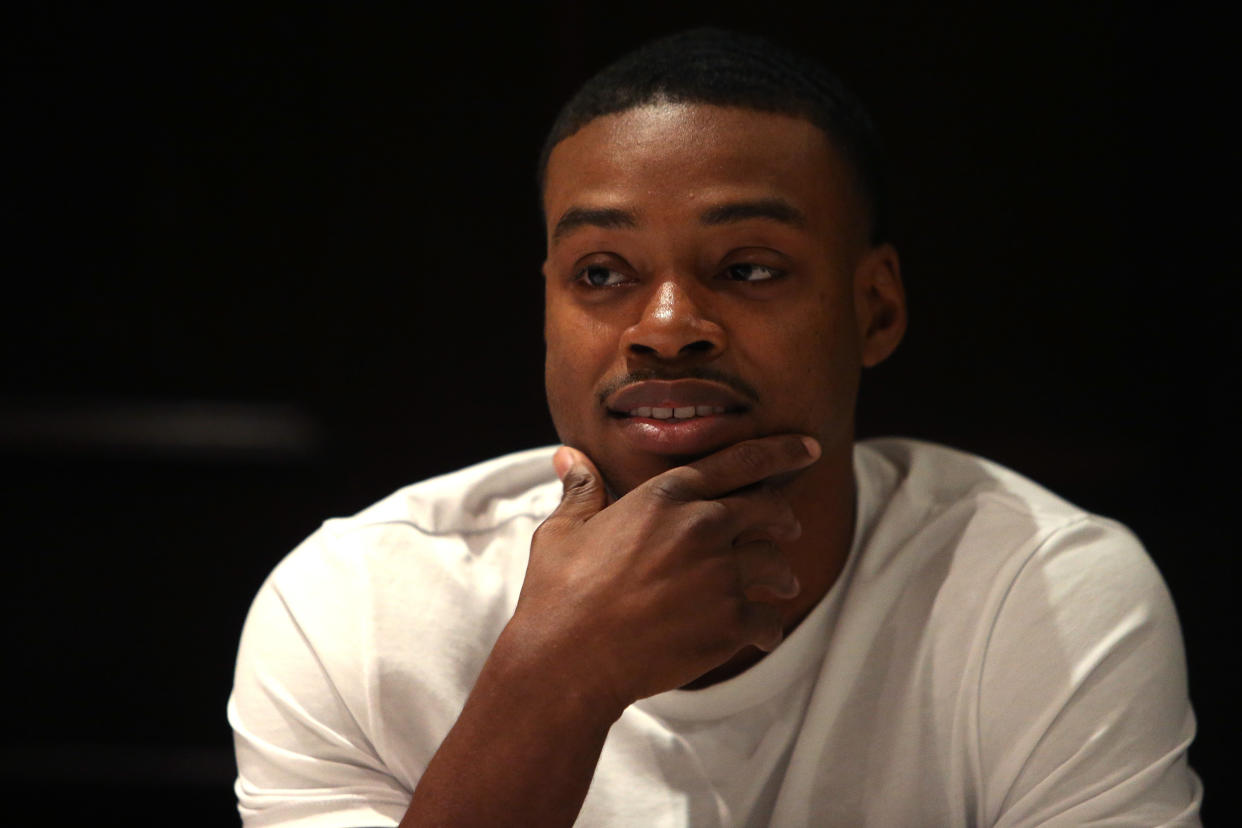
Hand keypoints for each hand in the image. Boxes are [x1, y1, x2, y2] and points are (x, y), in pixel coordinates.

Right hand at [508, 434, 820, 716]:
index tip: (808, 448)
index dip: (781, 451)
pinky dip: (767, 627)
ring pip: (777, 564)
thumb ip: (581, 490)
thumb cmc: (559, 593)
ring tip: (782, 584)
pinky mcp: (729, 624)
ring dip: (781, 575)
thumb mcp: (563, 531)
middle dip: (784, 517)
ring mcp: (720, 576)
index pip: (740, 461)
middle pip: (770, 510)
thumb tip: (568, 456)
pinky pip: (769, 619)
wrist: (568, 659)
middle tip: (789, 527)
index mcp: (667, 497)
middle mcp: (702, 527)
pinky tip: (760, 633)